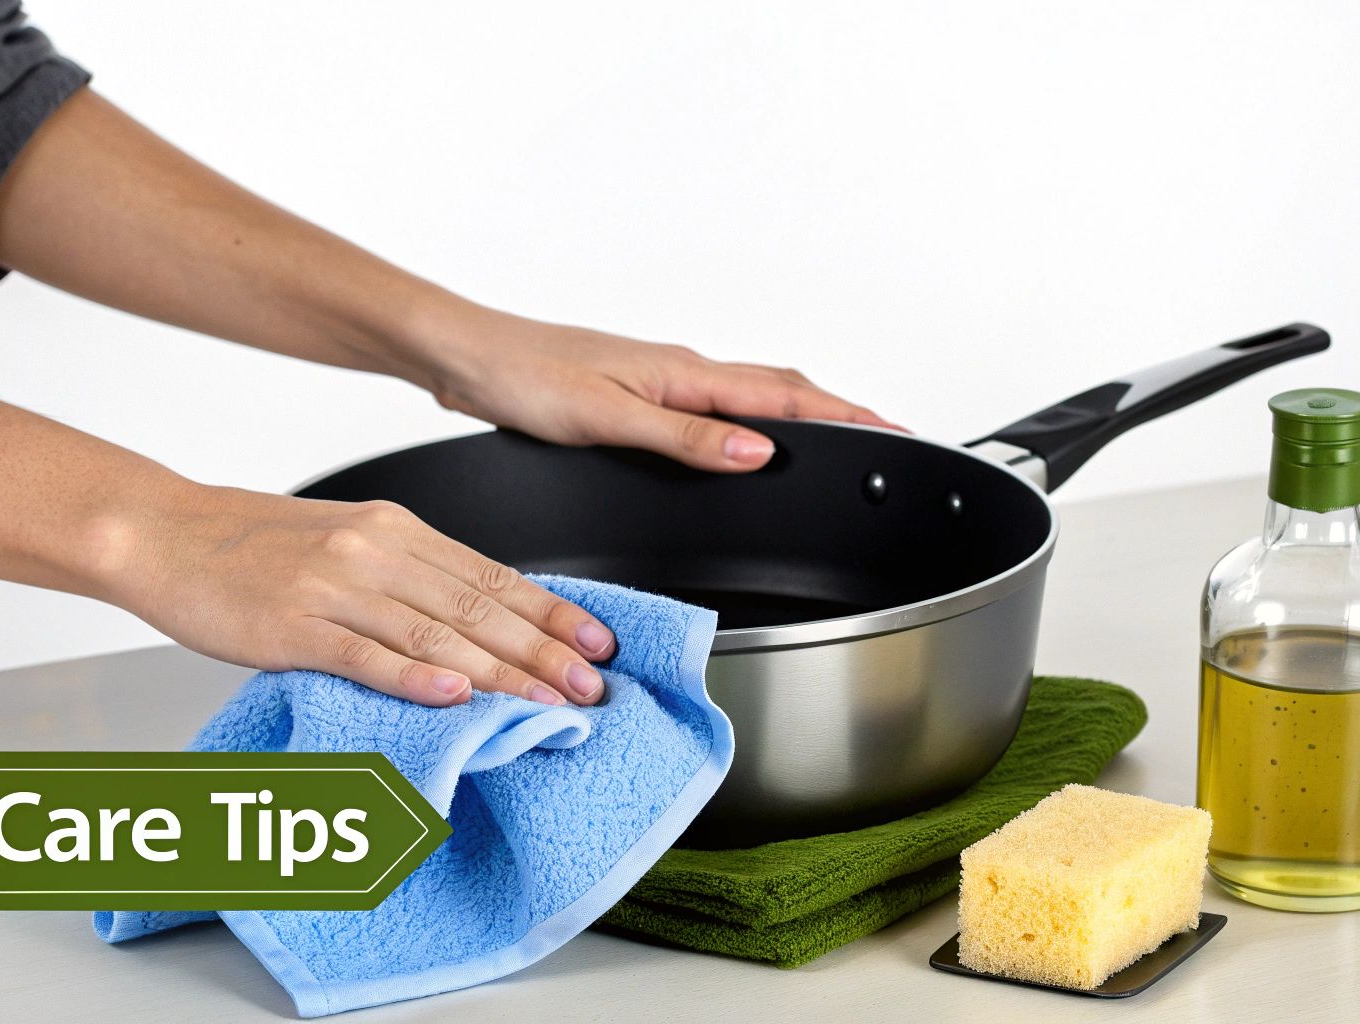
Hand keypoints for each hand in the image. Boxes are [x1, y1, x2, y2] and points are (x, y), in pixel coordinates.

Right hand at [113, 485, 616, 706]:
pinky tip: (453, 695)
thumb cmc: (254, 545)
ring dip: (500, 672)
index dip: (552, 611)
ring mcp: (335, 588)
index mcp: (397, 530)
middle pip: (478, 607)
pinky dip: (413, 676)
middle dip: (544, 650)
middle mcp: (376, 552)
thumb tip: (480, 615)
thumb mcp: (349, 541)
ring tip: (548, 701)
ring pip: (436, 633)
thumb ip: (411, 573)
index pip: (493, 575)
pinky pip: (364, 654)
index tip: (598, 641)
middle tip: (592, 685)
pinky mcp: (293, 625)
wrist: (165, 532)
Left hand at [411, 301, 901, 471]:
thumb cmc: (521, 377)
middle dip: (837, 414)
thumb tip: (756, 453)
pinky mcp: (634, 395)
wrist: (465, 356)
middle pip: (779, 391)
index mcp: (682, 374)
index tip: (894, 431)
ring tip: (835, 438)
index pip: (785, 397)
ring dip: (796, 415)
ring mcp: (658, 382)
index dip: (845, 416)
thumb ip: (685, 438)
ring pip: (747, 398)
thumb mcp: (607, 417)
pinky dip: (747, 423)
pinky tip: (741, 440)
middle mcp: (678, 372)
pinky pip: (712, 409)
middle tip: (884, 437)